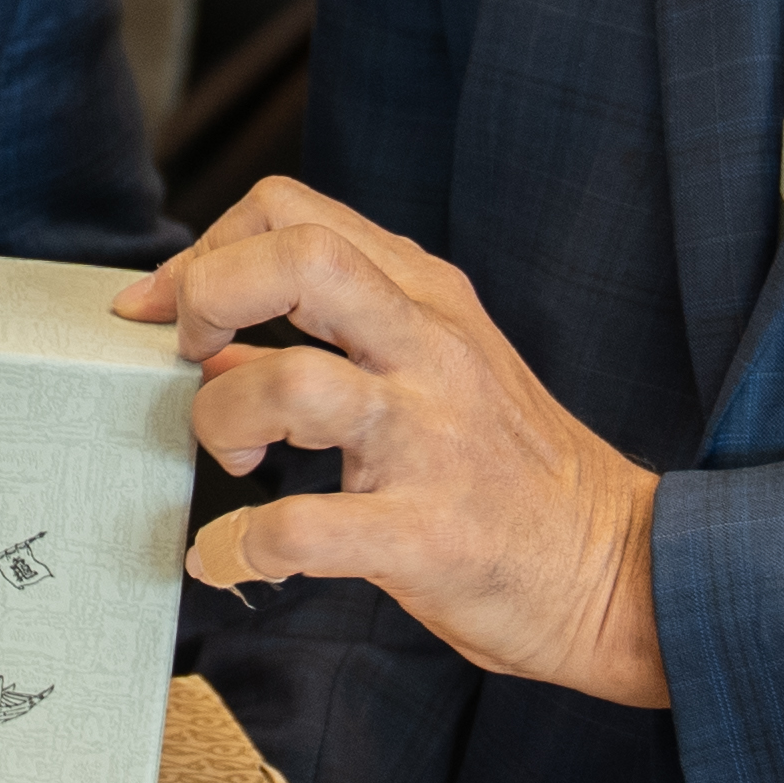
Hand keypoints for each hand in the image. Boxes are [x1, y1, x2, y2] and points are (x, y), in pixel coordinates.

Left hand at [116, 178, 662, 704]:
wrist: (619, 570)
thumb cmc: (513, 475)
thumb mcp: (433, 376)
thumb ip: (328, 345)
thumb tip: (215, 348)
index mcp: (428, 300)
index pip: (293, 212)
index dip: (207, 249)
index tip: (165, 307)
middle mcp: (430, 350)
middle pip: (297, 258)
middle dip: (208, 294)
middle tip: (189, 354)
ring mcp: (432, 438)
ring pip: (289, 383)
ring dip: (221, 419)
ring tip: (232, 459)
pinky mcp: (427, 532)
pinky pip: (299, 528)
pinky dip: (238, 545)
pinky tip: (229, 556)